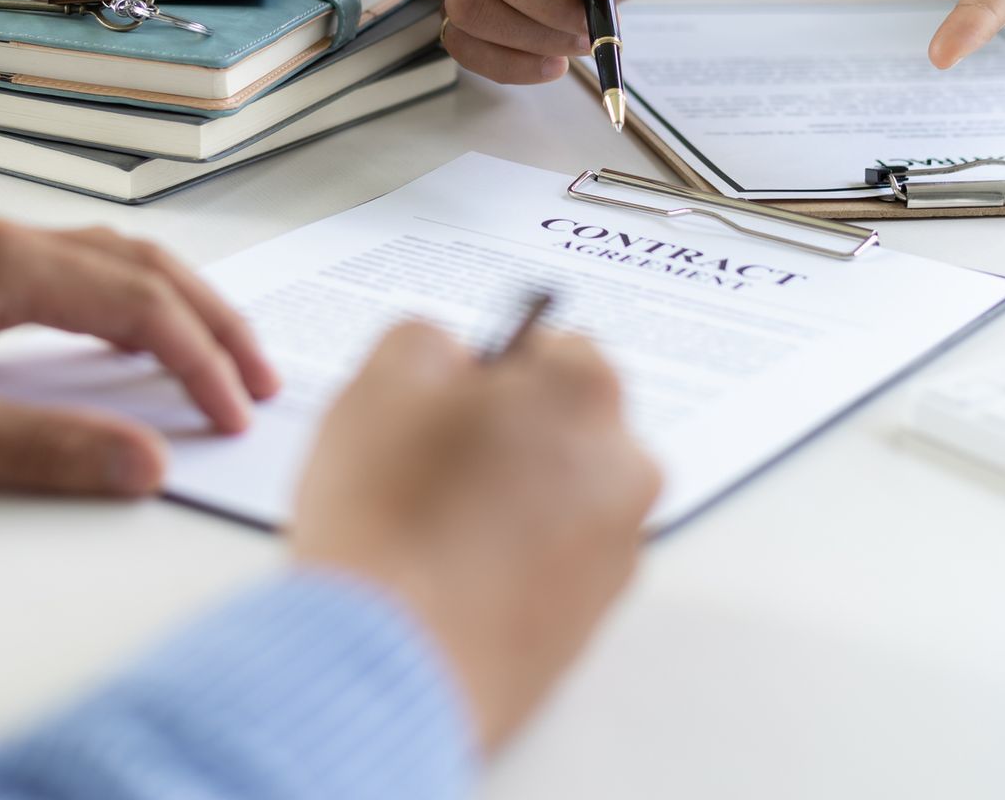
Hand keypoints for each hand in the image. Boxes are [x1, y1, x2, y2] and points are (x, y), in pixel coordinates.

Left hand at [0, 217, 277, 494]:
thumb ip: (54, 450)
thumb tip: (149, 464)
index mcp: (6, 262)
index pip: (139, 306)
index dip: (199, 363)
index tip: (236, 413)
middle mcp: (2, 239)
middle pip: (142, 265)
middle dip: (211, 321)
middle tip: (261, 377)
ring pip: (111, 259)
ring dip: (172, 305)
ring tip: (217, 353)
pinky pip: (73, 269)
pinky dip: (126, 300)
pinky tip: (129, 333)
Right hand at [292, 321, 660, 749]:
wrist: (389, 662)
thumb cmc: (388, 521)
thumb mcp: (380, 382)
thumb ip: (427, 341)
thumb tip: (447, 359)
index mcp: (585, 394)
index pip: (551, 348)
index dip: (488, 370)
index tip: (446, 398)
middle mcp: (624, 470)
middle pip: (566, 427)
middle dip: (510, 435)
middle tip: (431, 463)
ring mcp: (616, 553)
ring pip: (561, 498)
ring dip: (512, 501)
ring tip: (432, 529)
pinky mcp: (591, 622)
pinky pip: (554, 566)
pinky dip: (513, 563)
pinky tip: (448, 576)